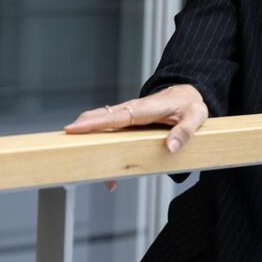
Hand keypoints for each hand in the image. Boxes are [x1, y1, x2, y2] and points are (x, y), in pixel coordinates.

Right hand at [64, 85, 208, 190]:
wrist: (188, 93)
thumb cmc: (190, 105)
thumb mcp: (196, 117)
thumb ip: (185, 132)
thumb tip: (170, 148)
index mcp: (146, 109)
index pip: (116, 117)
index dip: (95, 123)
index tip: (74, 128)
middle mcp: (133, 110)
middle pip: (101, 117)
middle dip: (82, 128)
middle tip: (65, 145)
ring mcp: (128, 114)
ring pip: (102, 122)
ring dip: (88, 136)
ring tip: (81, 160)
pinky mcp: (128, 121)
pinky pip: (109, 128)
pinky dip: (99, 140)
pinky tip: (104, 167)